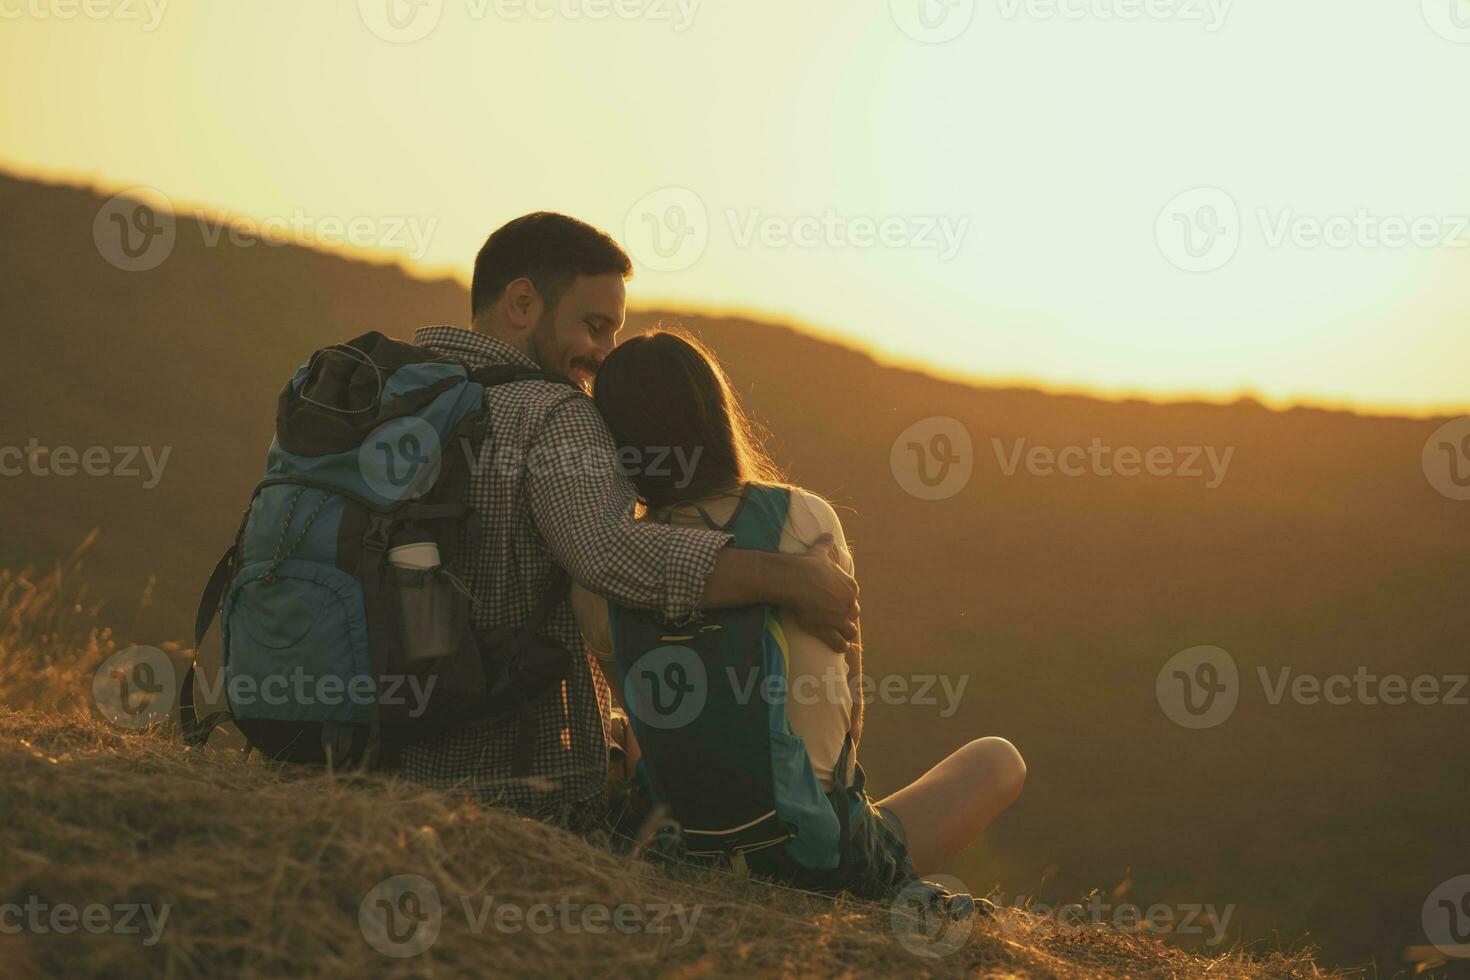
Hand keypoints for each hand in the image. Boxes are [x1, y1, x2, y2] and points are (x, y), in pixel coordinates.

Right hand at [790, 533, 858, 651]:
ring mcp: (840, 618)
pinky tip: (839, 647)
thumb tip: (827, 534)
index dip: (845, 601)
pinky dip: (840, 646)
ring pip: (849, 631)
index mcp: (851, 586)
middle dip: (845, 617)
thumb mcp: (820, 552)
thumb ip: (826, 543)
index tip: (836, 603)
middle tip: (835, 619)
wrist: (795, 580)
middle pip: (853, 614)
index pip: (853, 597)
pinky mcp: (829, 630)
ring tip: (840, 636)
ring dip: (845, 633)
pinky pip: (839, 643)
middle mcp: (849, 603)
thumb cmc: (807, 565)